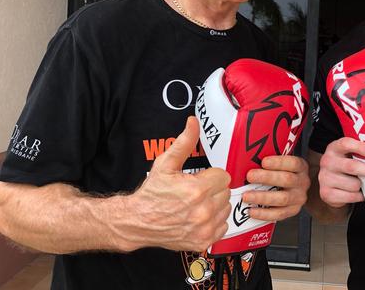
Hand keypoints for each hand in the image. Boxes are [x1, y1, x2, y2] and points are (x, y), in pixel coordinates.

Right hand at [129, 117, 230, 251]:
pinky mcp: (203, 241)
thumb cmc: (152, 192)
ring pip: (226, 208)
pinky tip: (199, 217)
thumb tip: (193, 122)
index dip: (211, 175)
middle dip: (213, 189)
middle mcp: (203, 211)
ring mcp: (204, 228)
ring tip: (197, 204)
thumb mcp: (166, 163)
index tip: (199, 179)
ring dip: (216, 205)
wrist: (138, 221)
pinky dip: (215, 221)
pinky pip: (223, 226)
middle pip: (226, 192)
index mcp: (197, 190)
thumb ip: (184, 142)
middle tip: (196, 191)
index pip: (224, 176)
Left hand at [243, 155, 309, 220]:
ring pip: (283, 199)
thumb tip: (247, 159)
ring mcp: (299, 198)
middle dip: (266, 178)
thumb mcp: (282, 164)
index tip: (263, 162)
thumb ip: (269, 161)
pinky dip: (264, 214)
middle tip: (250, 176)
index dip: (278, 162)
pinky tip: (252, 211)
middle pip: (287, 180)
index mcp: (301, 167)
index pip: (293, 163)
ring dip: (262, 197)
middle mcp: (302, 182)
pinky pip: (279, 214)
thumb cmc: (283, 173)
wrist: (297, 190)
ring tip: (246, 196)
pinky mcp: (293, 211)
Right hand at [316, 137, 364, 207]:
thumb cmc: (346, 166)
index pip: (346, 143)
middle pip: (352, 166)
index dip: (360, 147)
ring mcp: (325, 178)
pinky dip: (359, 196)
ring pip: (354, 184)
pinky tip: (358, 192)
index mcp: (334, 148)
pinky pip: (351, 196)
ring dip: (363, 186)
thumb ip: (362, 154)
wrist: (330, 185)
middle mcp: (327, 161)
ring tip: (362, 183)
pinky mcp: (326, 193)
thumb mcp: (350, 156)